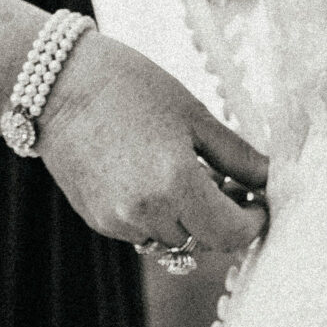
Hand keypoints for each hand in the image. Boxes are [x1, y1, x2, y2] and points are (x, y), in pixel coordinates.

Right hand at [37, 30, 268, 250]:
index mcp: (175, 183)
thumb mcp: (194, 114)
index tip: (258, 202)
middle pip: (205, 241)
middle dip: (223, 219)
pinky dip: (158, 215)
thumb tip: (269, 177)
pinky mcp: (97, 220)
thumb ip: (237, 155)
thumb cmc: (129, 86)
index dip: (253, 222)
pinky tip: (152, 178)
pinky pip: (142, 231)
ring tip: (187, 176)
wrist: (57, 85)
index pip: (231, 233)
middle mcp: (145, 212)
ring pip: (173, 240)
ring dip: (189, 220)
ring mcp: (117, 221)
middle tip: (229, 184)